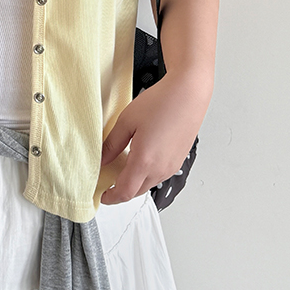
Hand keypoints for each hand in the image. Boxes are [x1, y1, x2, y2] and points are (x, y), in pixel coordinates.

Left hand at [98, 74, 209, 204]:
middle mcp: (161, 168)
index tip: (103, 195)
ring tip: (123, 166)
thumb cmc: (161, 102)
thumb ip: (112, 144)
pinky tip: (140, 157)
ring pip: (148, 183)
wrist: (188, 93)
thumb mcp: (127, 121)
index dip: (111, 197)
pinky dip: (147, 173)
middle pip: (136, 191)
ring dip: (135, 181)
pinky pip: (159, 174)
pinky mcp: (178, 160)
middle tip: (108, 181)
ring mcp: (171, 165)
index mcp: (145, 161)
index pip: (124, 192)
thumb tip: (101, 159)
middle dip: (121, 190)